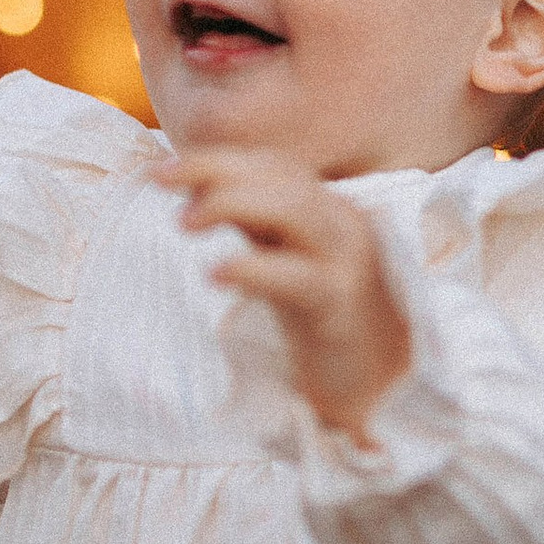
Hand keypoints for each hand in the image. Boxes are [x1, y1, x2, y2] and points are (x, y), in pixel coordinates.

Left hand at [156, 149, 410, 438]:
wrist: (384, 384)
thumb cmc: (326, 320)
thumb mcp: (285, 261)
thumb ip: (253, 225)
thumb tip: (194, 193)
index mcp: (326, 209)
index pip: (271, 165)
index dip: (216, 159)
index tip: (160, 169)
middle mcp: (341, 224)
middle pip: (280, 176)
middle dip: (214, 169)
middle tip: (159, 180)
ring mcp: (347, 261)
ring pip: (295, 210)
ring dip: (232, 203)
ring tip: (183, 222)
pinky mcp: (342, 306)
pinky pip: (299, 277)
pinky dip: (254, 268)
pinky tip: (216, 273)